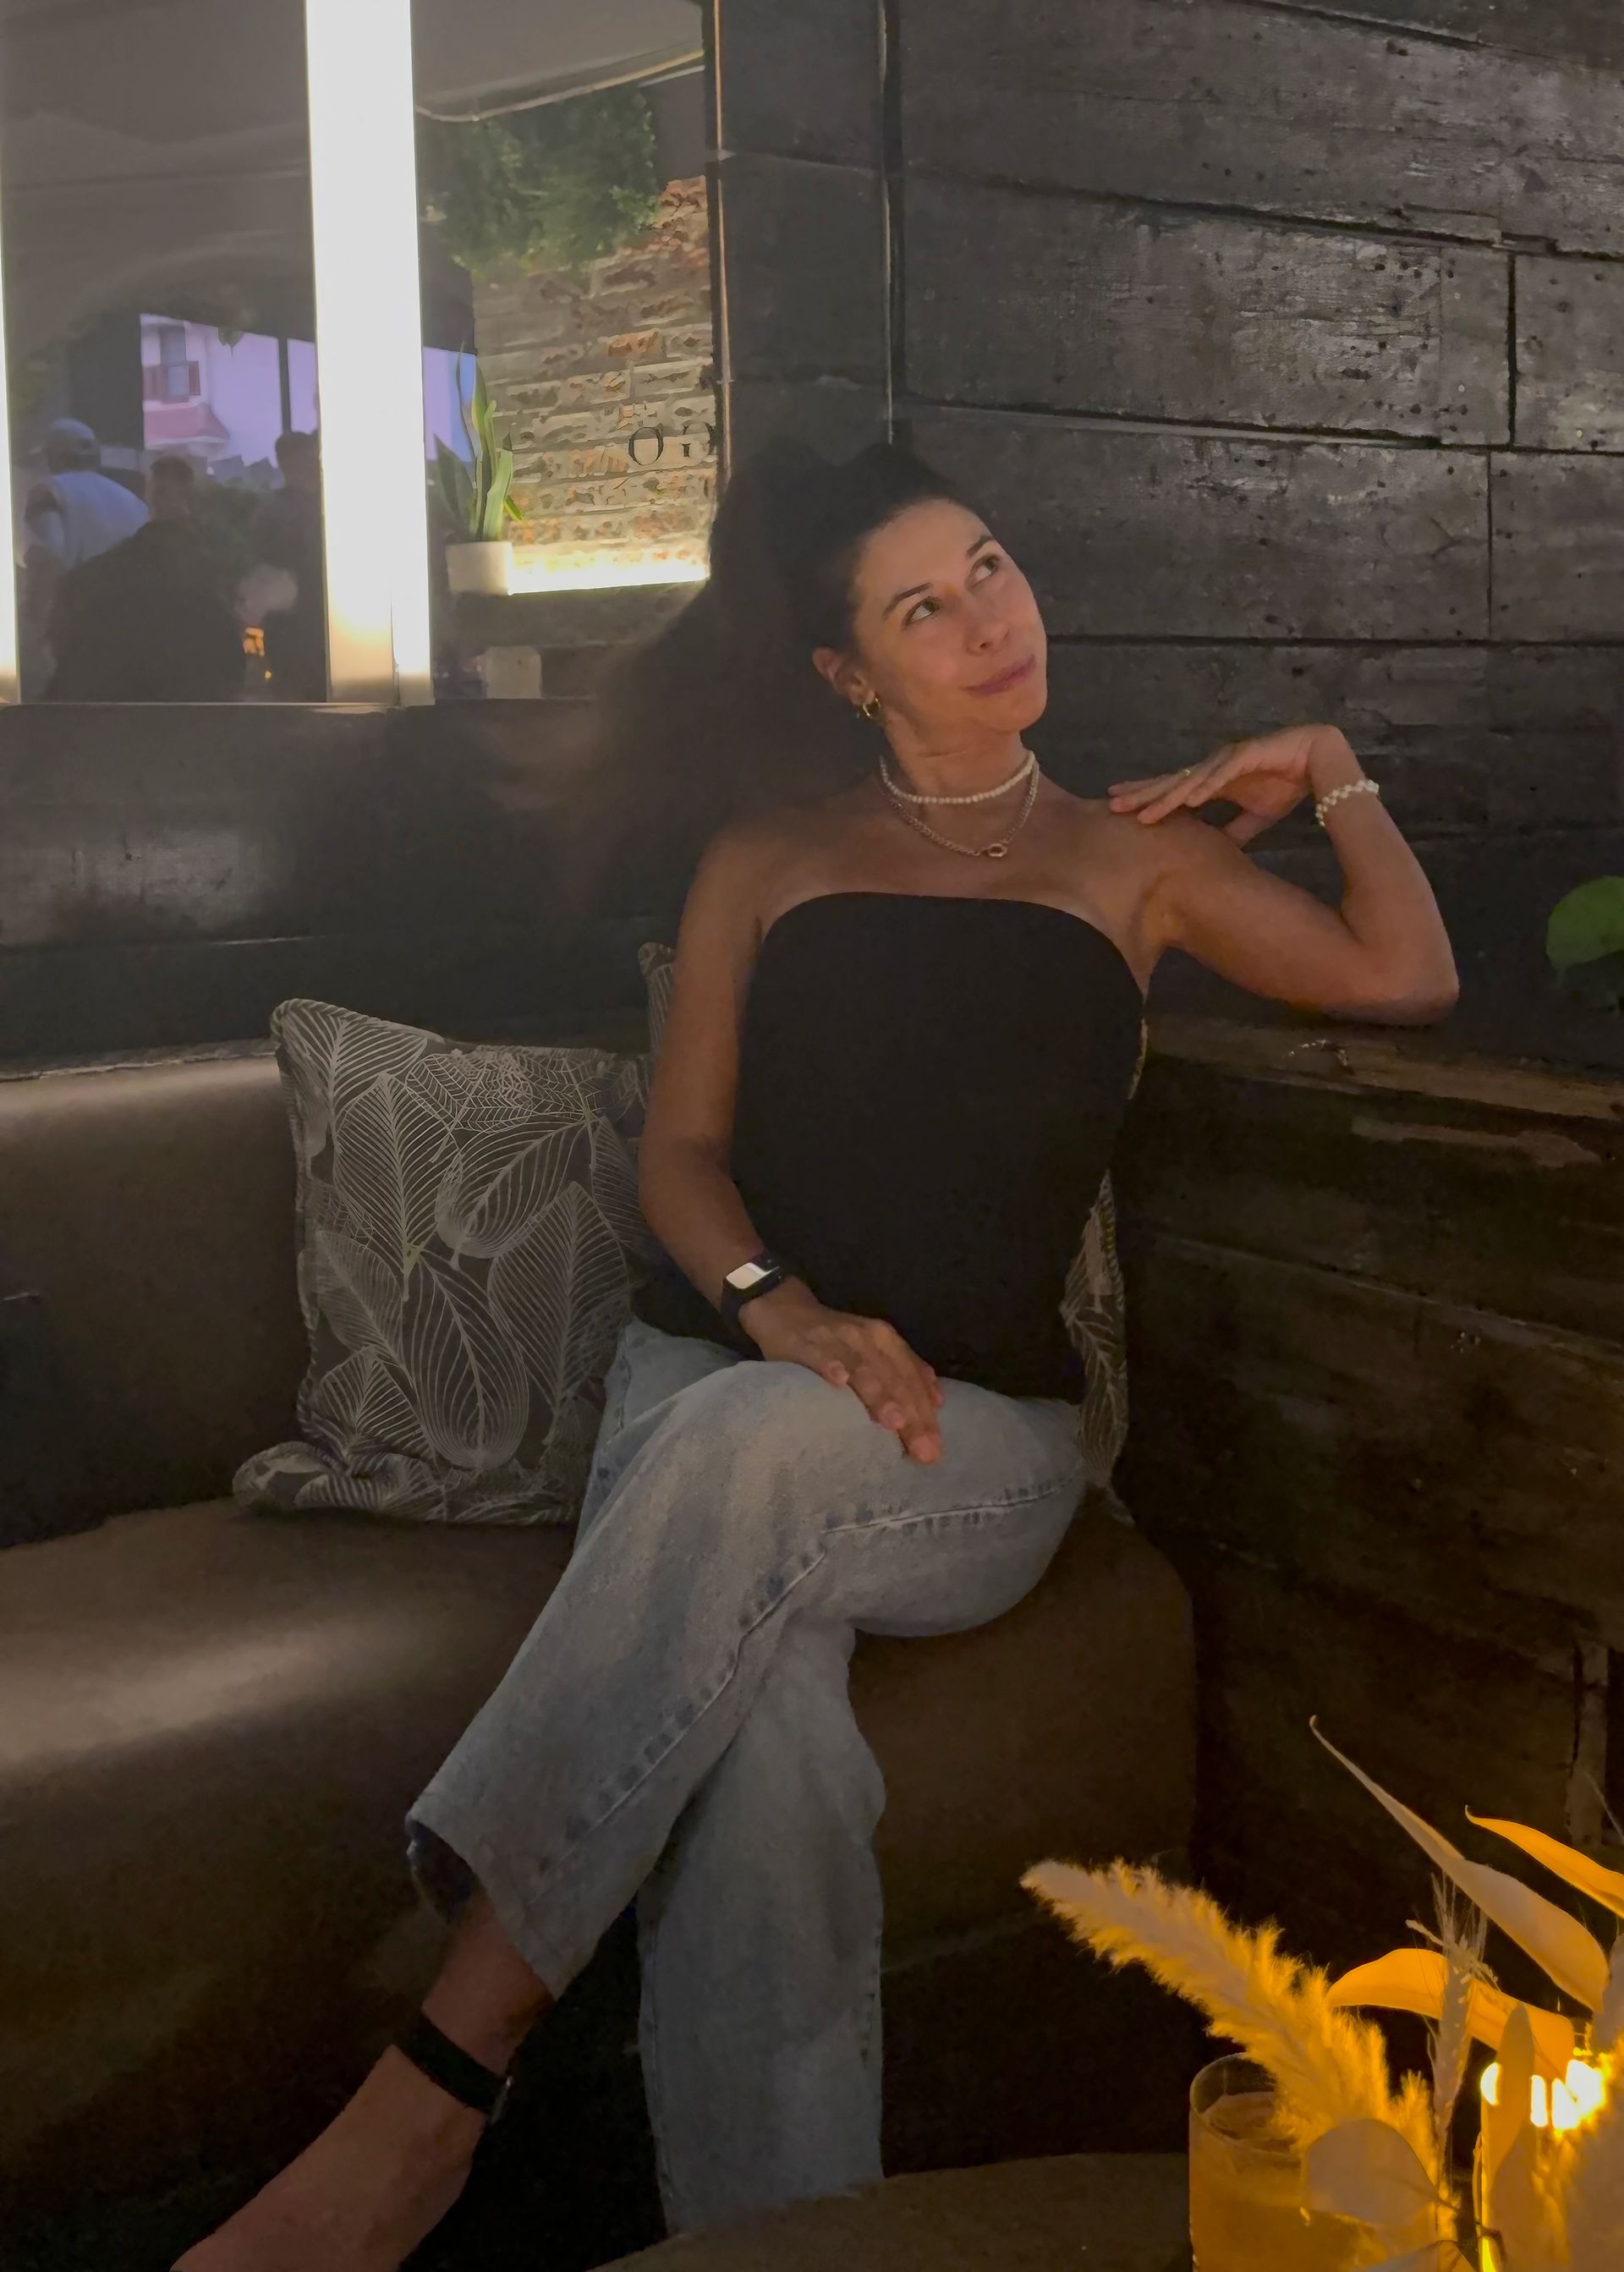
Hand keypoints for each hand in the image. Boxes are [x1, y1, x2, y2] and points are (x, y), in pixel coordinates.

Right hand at [742, 1282, 944, 1462]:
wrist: (785, 1308)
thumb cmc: (837, 1339)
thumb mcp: (875, 1350)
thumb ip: (904, 1371)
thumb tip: (937, 1402)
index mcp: (887, 1341)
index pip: (912, 1380)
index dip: (925, 1415)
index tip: (934, 1450)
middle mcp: (868, 1338)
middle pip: (894, 1379)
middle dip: (911, 1415)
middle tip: (922, 1451)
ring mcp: (836, 1339)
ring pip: (863, 1368)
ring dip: (880, 1394)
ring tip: (894, 1423)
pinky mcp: (805, 1342)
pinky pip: (819, 1355)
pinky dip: (831, 1366)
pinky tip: (839, 1382)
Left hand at [1109, 725, 1360, 846]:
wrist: (1319, 758)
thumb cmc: (1286, 782)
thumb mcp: (1256, 817)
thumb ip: (1234, 832)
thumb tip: (1216, 853)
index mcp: (1212, 782)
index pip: (1173, 791)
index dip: (1147, 799)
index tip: (1120, 810)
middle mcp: (1214, 768)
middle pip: (1172, 782)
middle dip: (1143, 795)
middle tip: (1112, 807)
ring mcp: (1229, 759)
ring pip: (1192, 780)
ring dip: (1169, 796)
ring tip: (1146, 813)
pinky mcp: (1250, 754)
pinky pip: (1225, 773)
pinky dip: (1208, 786)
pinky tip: (1191, 800)